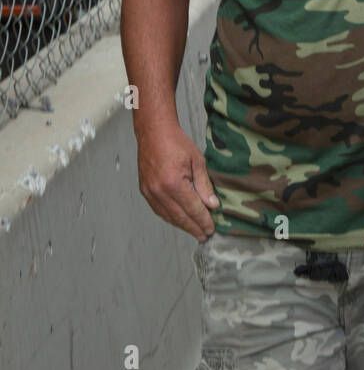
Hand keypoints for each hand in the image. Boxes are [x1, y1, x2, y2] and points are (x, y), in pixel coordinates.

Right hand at [136, 117, 219, 241]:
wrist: (154, 133)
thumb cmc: (176, 143)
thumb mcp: (197, 161)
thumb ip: (204, 185)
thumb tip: (212, 205)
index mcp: (174, 183)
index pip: (193, 209)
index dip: (203, 221)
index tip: (212, 229)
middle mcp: (160, 191)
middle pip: (180, 217)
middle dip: (194, 228)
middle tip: (205, 236)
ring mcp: (150, 192)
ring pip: (168, 216)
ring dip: (183, 226)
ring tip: (195, 232)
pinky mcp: (145, 191)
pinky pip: (159, 210)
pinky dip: (170, 218)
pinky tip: (180, 221)